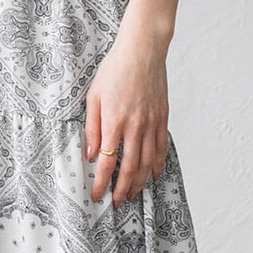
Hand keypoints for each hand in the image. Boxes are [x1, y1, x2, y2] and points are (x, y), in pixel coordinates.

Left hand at [83, 27, 170, 205]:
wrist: (142, 50)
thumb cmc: (114, 70)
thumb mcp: (93, 97)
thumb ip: (91, 128)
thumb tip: (89, 154)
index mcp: (114, 121)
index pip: (106, 162)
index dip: (101, 183)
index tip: (97, 195)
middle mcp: (135, 126)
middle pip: (130, 168)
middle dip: (122, 189)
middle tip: (116, 202)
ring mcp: (152, 123)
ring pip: (148, 162)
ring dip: (140, 182)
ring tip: (132, 194)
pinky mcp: (163, 118)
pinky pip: (161, 148)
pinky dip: (158, 165)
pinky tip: (153, 174)